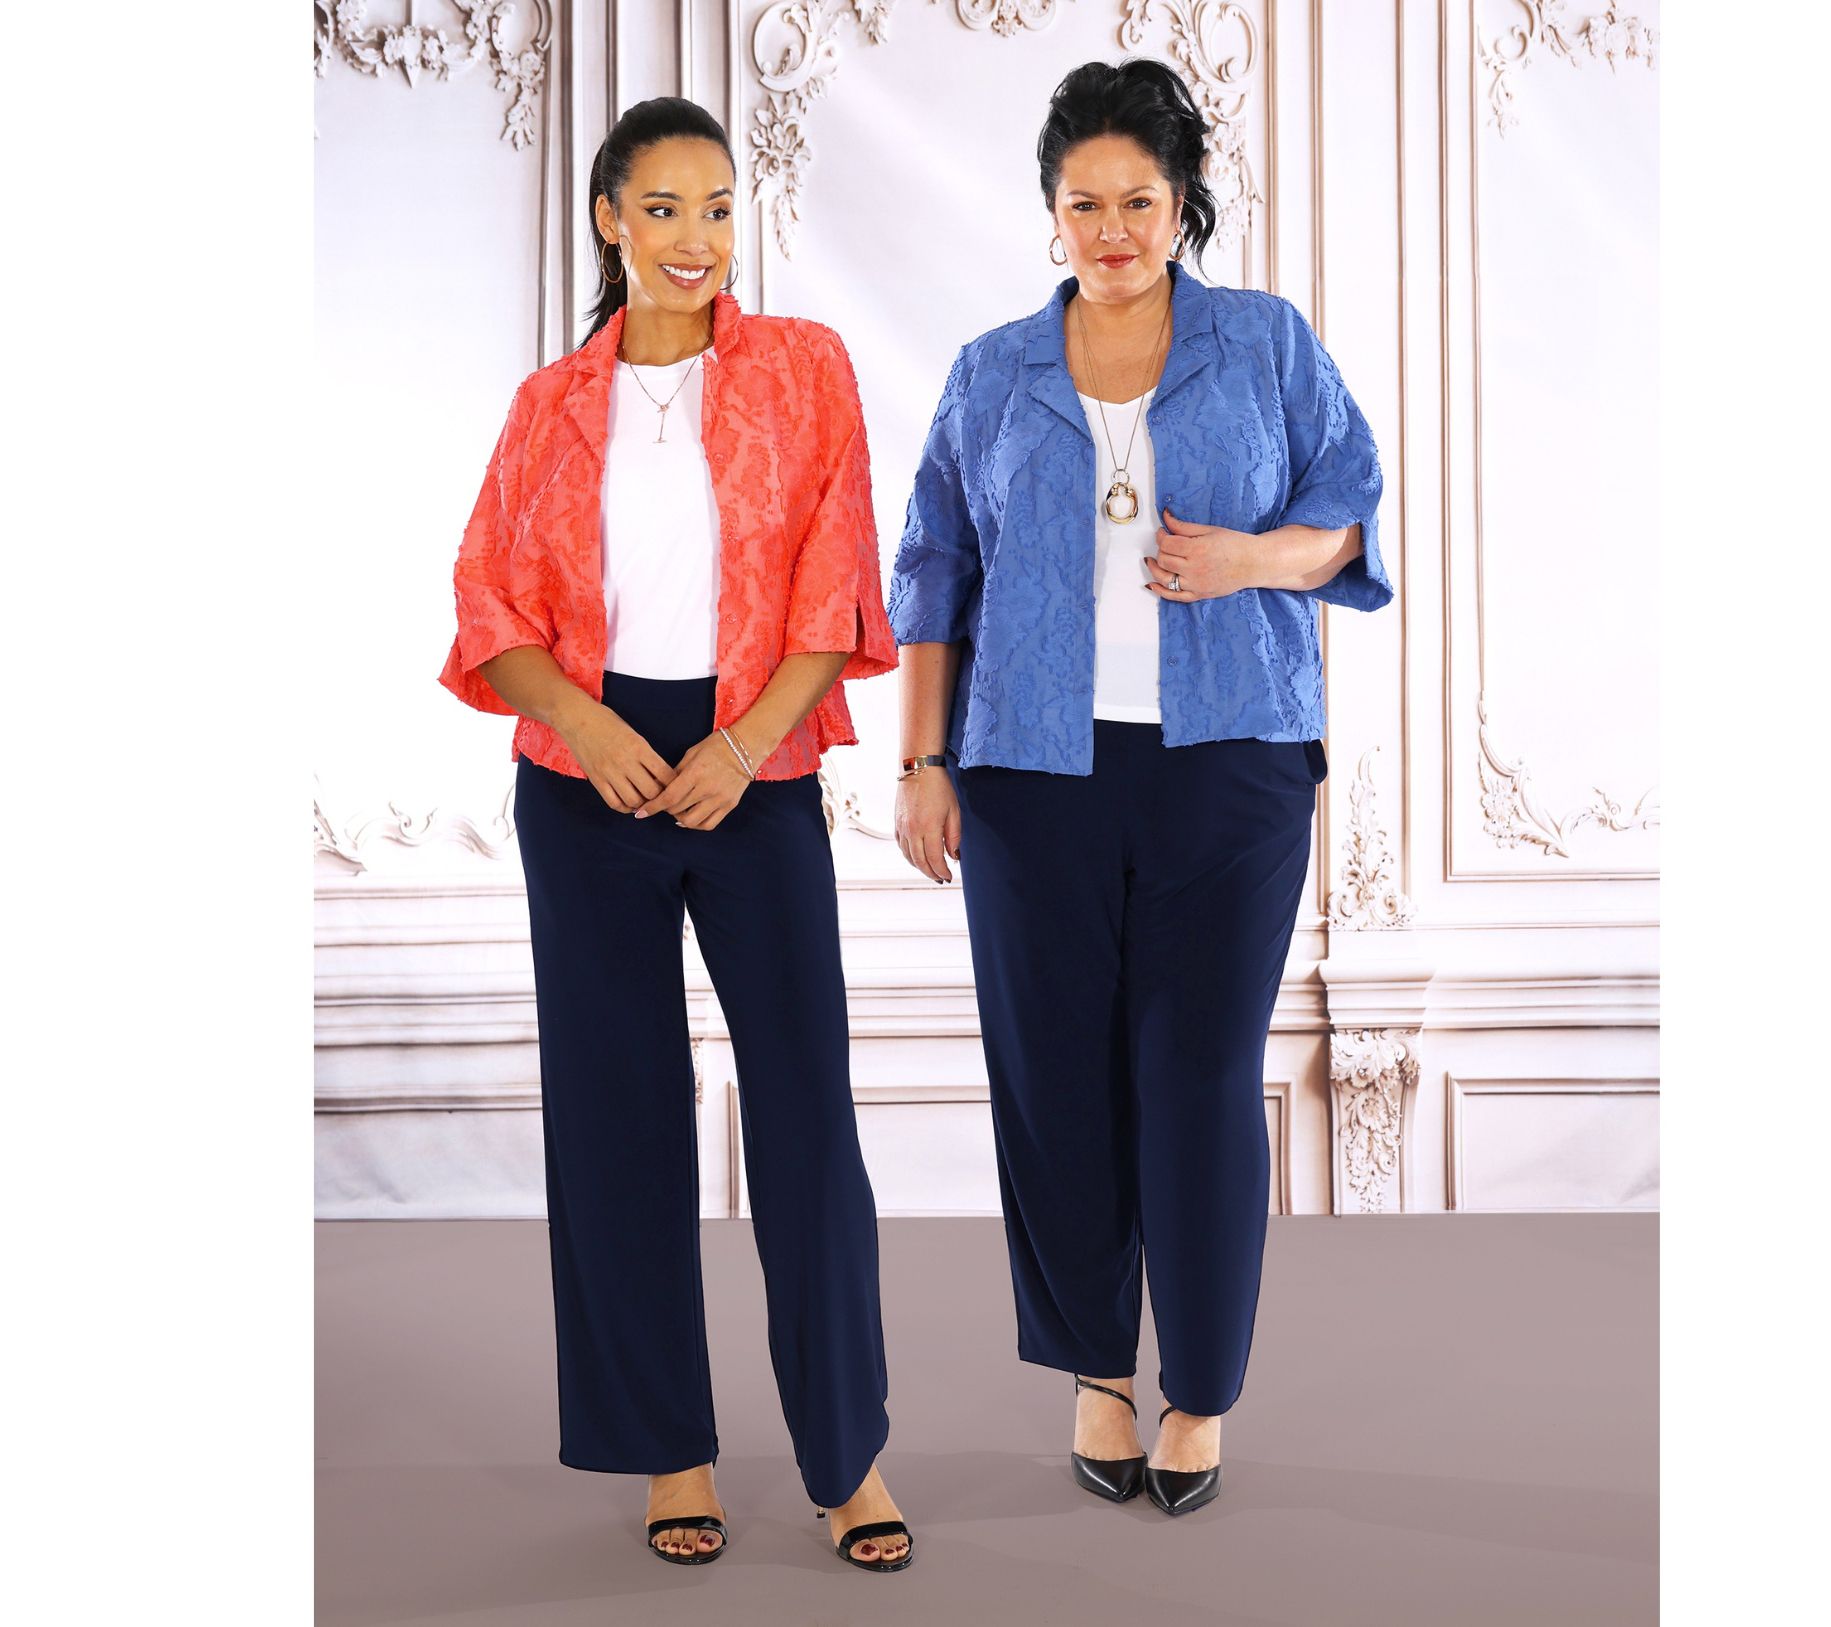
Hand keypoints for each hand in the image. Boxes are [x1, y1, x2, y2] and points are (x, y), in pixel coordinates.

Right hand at [562, 703, 677, 814]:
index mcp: (639, 747)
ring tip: (645, 799)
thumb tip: (661, 775)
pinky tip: (630, 803)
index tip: (675, 785)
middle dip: (660, 796)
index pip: (665, 774)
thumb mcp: (633, 733)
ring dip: (642, 803)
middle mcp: (625, 762)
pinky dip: (625, 807)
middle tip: (661, 795)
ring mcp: (609, 772)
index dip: (674, 783)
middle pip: (652, 792)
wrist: (576, 717)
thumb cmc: (607, 722)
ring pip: (634, 801)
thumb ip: (646, 754)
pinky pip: (614, 803)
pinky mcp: (596, 780)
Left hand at [632, 729, 755, 829]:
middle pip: (677, 810)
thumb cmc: (716, 746)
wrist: (746, 747)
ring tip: (678, 811)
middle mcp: (708, 789)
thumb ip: (676, 773)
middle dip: (665, 809)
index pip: (669, 797)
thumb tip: (661, 788)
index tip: (641, 813)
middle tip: (662, 803)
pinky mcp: (730, 805)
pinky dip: (696, 824)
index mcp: (696, 773)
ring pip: (692, 822)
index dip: (652, 807)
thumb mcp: (691, 753)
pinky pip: (709, 824)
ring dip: (679, 819)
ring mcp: (720, 799)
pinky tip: (691, 818)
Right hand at [894, 766, 961, 883]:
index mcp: (929, 827)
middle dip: (931, 873)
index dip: (942, 871)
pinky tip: (917, 857)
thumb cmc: (938, 787)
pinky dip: (909, 856)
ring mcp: (902, 827)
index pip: (935, 859)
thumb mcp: (953, 811)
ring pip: (908, 856)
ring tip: (930, 871)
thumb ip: (954, 836)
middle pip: (920, 862)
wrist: (918, 769)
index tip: (948, 876)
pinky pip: (901, 846)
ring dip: (919, 867)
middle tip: (940, 878)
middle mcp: (912, 830)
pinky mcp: (897, 823)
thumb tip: (954, 856)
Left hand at [1144, 507, 1255, 600]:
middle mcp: (1195, 568)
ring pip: (1165, 578)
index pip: (1167, 543)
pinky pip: (1174, 596)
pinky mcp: (1199, 594)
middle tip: (1165, 545)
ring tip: (1151, 561)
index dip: (1161, 536)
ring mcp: (1196, 583)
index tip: (1162, 532)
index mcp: (1197, 549)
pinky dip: (1160, 591)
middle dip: (1160, 550)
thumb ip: (1184, 526)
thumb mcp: (1210, 530)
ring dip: (1155, 569)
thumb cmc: (1235, 544)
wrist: (1254, 563)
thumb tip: (1166, 517)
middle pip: (1163, 559)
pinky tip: (1152, 584)